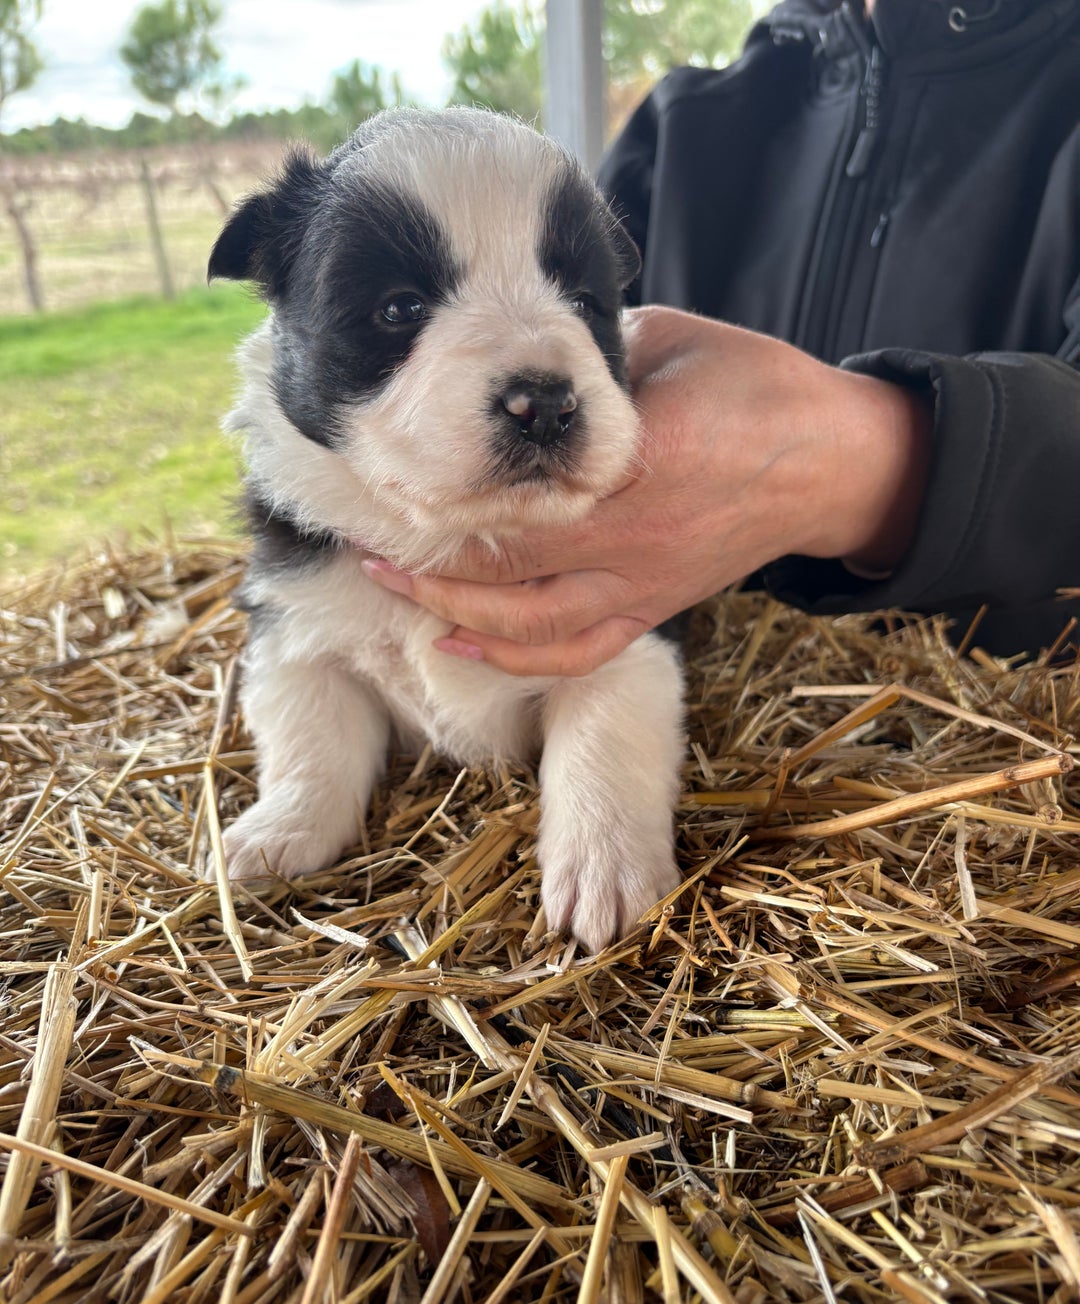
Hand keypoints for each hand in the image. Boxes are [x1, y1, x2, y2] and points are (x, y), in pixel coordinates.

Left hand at [363, 306, 931, 676]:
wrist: (832, 462)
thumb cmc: (756, 385)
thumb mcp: (670, 337)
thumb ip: (590, 353)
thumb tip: (515, 358)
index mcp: (641, 452)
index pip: (525, 481)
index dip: (450, 483)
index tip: (394, 468)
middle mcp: (636, 531)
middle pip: (508, 560)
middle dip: (427, 551)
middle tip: (367, 531)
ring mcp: (643, 581)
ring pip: (530, 619)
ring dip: (453, 606)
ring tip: (394, 580)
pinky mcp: (653, 608)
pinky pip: (576, 652)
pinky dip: (514, 655)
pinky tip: (461, 639)